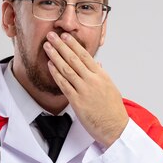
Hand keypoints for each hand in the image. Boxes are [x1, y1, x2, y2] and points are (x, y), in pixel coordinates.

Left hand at [43, 31, 128, 146]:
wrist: (115, 127)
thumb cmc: (113, 110)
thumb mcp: (110, 88)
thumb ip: (101, 75)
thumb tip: (97, 64)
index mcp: (101, 76)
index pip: (85, 55)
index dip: (73, 45)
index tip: (65, 36)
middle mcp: (92, 80)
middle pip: (74, 59)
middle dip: (61, 45)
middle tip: (52, 35)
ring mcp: (84, 90)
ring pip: (67, 69)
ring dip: (55, 56)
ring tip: (47, 47)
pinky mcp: (77, 101)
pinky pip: (64, 84)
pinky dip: (56, 74)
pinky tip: (50, 65)